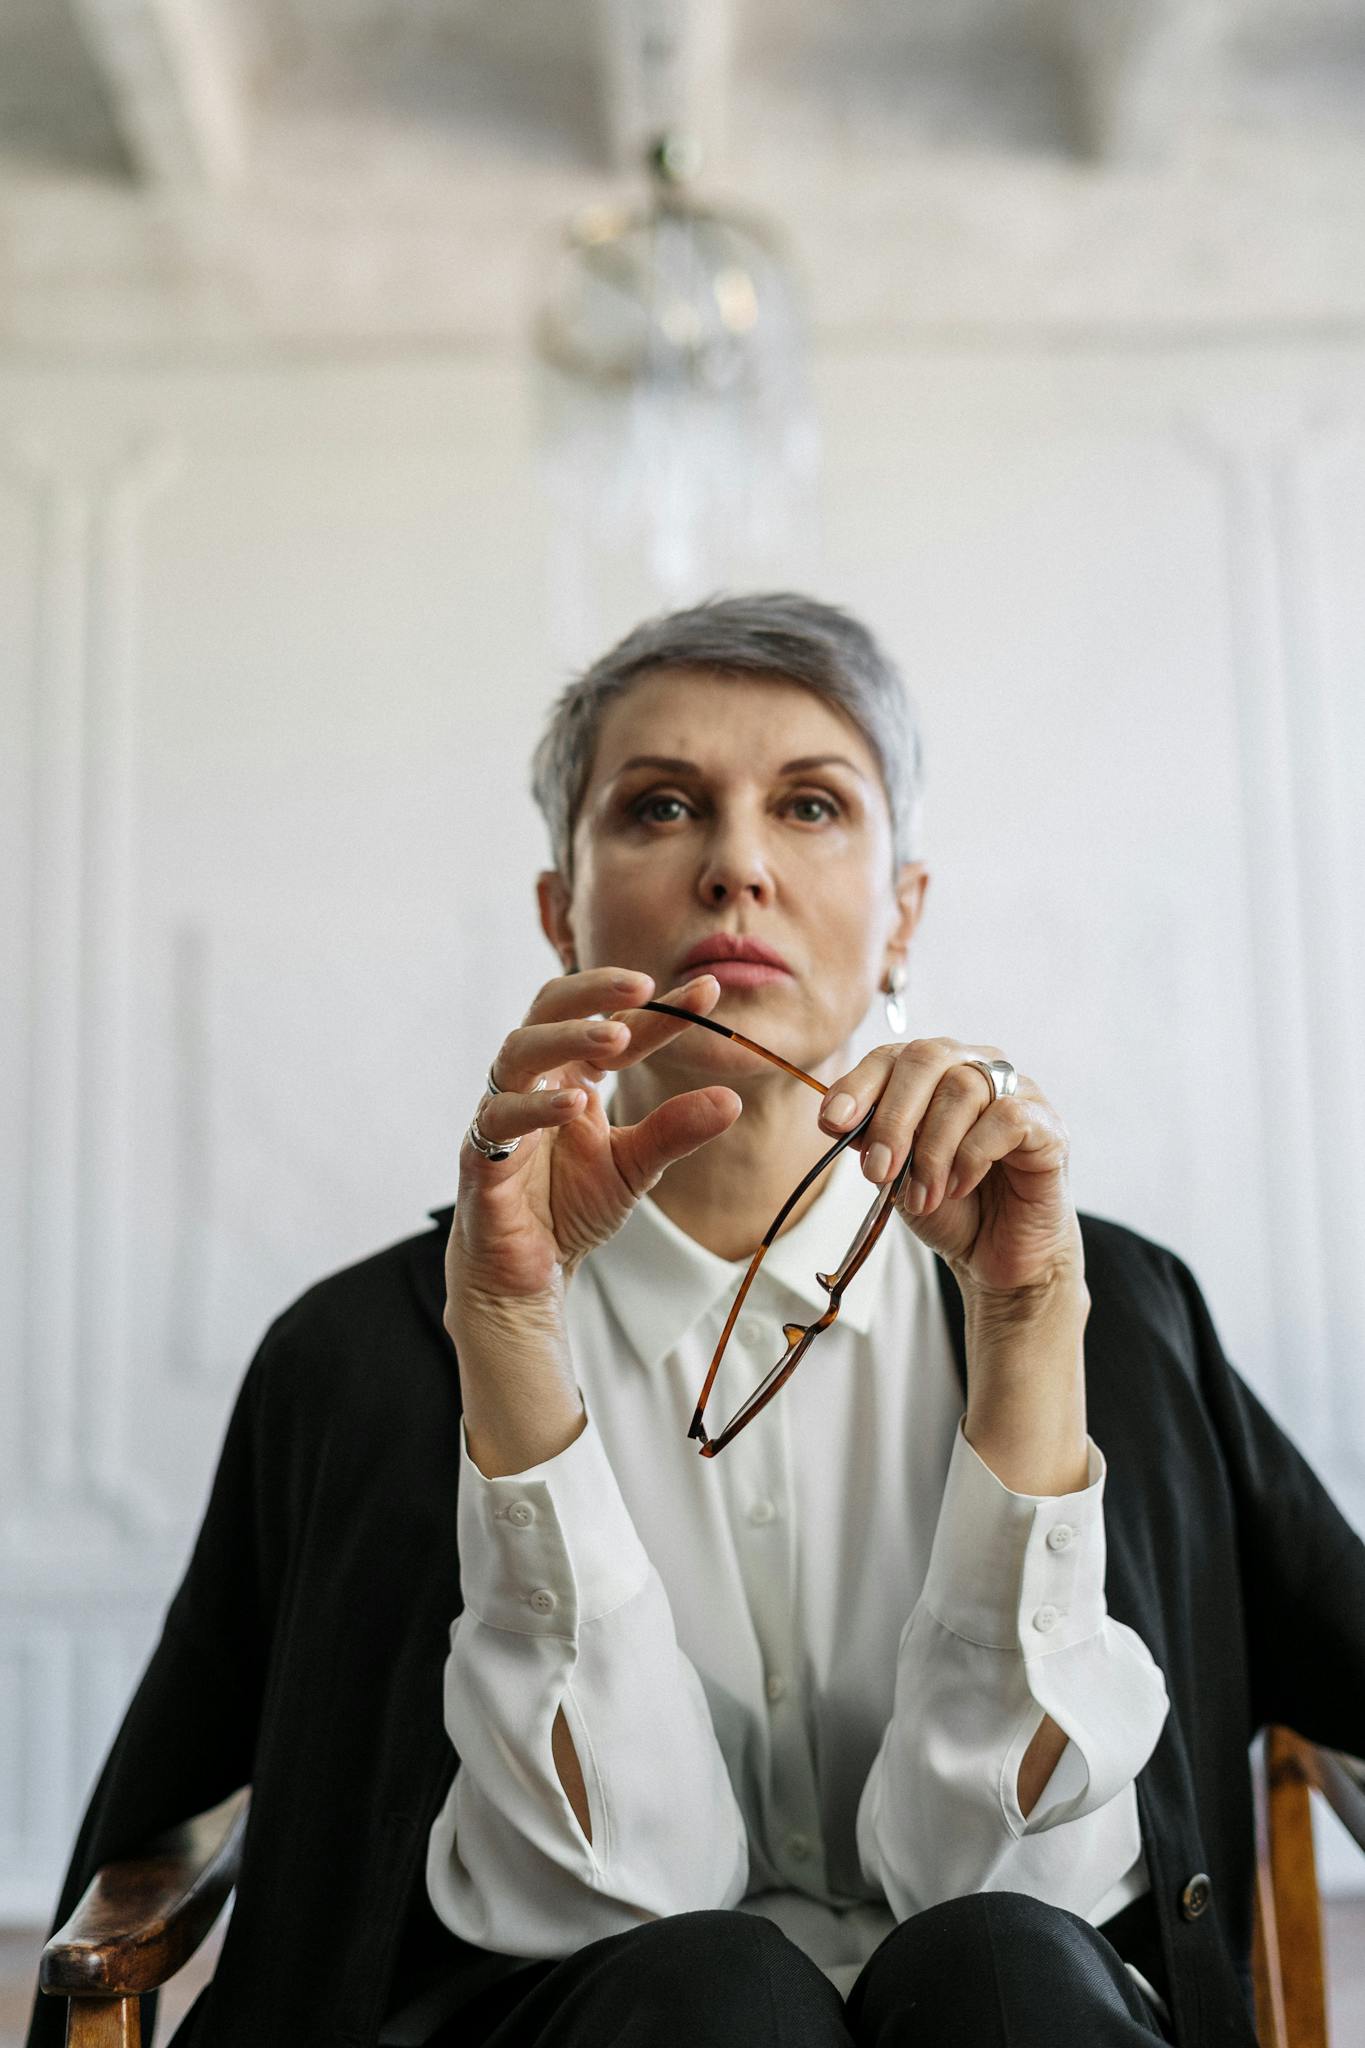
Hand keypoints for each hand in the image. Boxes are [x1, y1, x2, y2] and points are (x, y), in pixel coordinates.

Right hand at [445, 965, 740, 1318]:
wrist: (527, 1272)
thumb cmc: (570, 1208)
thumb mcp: (635, 1166)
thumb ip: (674, 1132)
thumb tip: (732, 1099)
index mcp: (572, 1074)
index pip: (615, 1024)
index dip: (660, 1008)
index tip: (709, 992)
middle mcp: (534, 1081)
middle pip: (549, 1007)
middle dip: (594, 988)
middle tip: (643, 985)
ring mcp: (503, 1112)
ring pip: (520, 1050)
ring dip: (567, 1037)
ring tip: (616, 1036)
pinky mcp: (480, 1154)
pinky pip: (499, 1118)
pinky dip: (535, 1107)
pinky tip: (575, 1106)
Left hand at [818, 1036, 1082, 1303]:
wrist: (996, 1258)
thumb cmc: (948, 1207)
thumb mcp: (895, 1172)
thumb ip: (871, 1138)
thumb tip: (839, 1118)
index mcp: (935, 1073)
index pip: (893, 1055)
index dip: (859, 1084)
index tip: (833, 1122)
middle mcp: (977, 1068)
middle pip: (927, 1057)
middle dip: (893, 1117)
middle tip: (879, 1170)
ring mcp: (1018, 1092)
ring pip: (963, 1088)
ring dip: (932, 1150)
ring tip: (923, 1196)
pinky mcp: (1048, 1125)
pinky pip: (1006, 1118)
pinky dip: (972, 1156)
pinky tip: (960, 1187)